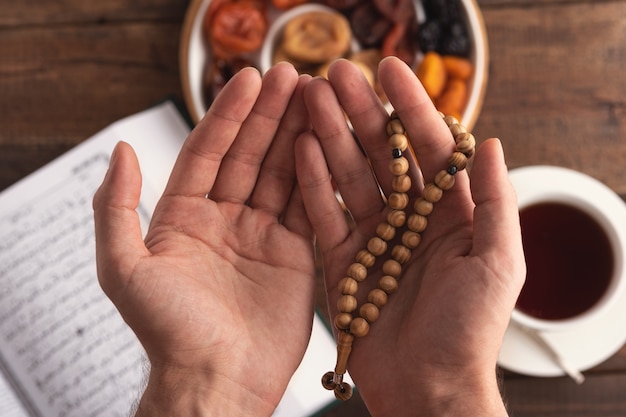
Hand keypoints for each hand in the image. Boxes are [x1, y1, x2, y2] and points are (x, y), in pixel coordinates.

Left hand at [93, 64, 315, 415]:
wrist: (217, 383)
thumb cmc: (167, 333)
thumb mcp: (124, 269)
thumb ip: (115, 208)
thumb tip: (120, 149)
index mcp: (183, 216)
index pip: (207, 151)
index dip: (228, 114)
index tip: (250, 79)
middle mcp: (223, 220)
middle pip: (249, 155)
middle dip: (270, 114)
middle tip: (294, 75)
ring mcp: (261, 235)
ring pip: (281, 174)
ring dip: (297, 135)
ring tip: (317, 95)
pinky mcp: (294, 254)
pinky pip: (306, 206)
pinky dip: (317, 174)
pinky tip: (327, 142)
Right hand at [295, 57, 525, 415]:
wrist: (428, 389)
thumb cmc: (470, 332)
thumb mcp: (499, 262)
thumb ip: (495, 201)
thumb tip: (489, 142)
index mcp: (452, 214)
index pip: (430, 147)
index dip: (411, 107)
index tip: (388, 70)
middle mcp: (412, 220)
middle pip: (385, 154)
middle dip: (361, 112)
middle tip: (336, 74)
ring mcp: (374, 237)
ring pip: (351, 176)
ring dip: (332, 137)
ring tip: (311, 99)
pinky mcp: (343, 260)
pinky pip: (326, 213)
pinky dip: (314, 182)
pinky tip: (301, 149)